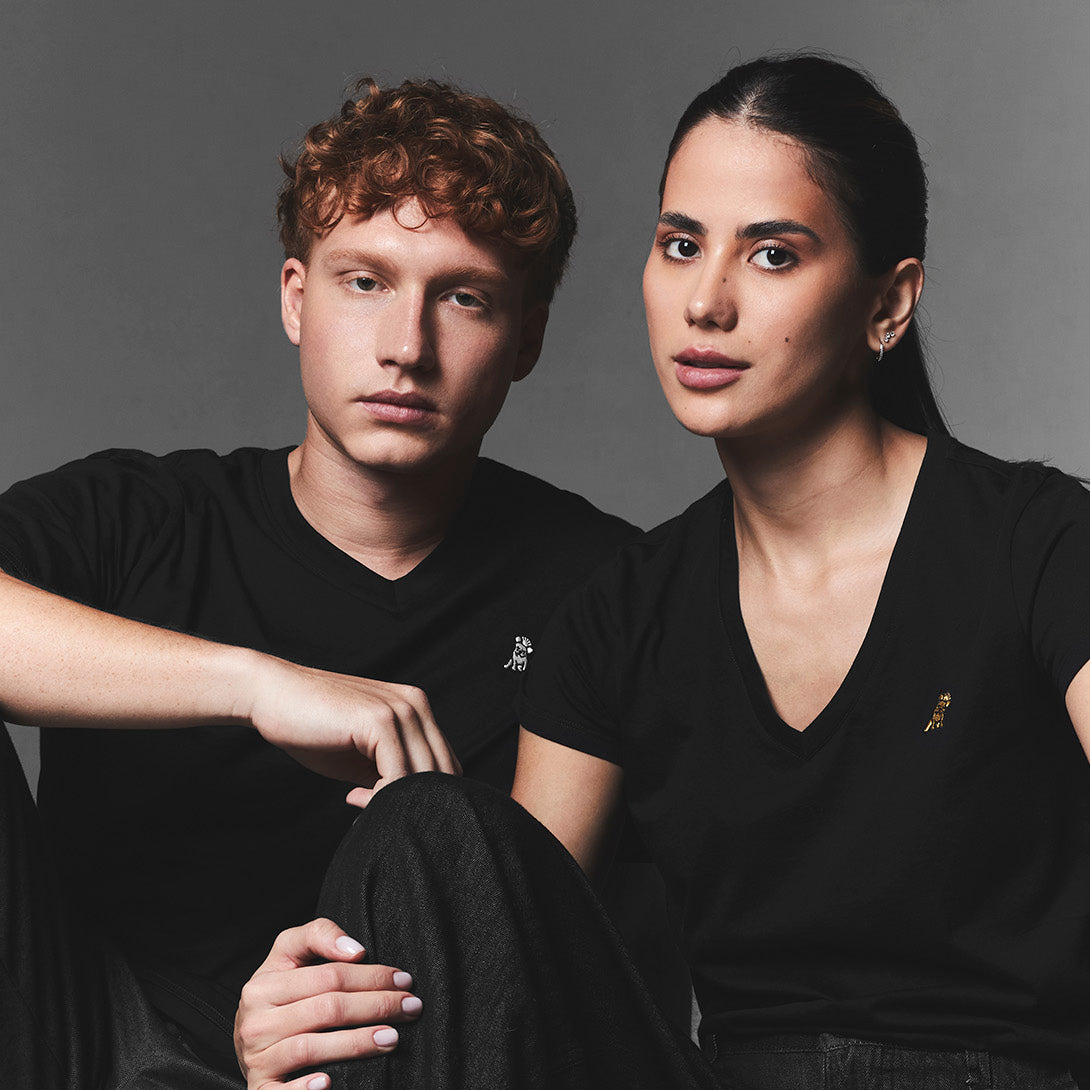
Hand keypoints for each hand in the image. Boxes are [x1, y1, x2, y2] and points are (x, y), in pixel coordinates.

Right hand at [235, 918, 422, 1089]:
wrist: (247, 1040)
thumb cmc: (280, 994)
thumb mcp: (290, 955)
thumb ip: (319, 935)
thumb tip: (354, 950)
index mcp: (264, 984)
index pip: (328, 976)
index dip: (370, 976)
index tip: (403, 980)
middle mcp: (256, 1021)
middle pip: (327, 1009)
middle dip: (376, 1006)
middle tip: (410, 1008)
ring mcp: (256, 1057)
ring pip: (311, 1047)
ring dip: (357, 1043)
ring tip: (392, 1038)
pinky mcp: (260, 1088)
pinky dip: (305, 1089)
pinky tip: (330, 1083)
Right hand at [244, 654, 460, 798]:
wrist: (272, 696)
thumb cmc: (313, 727)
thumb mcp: (363, 756)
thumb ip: (391, 774)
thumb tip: (412, 808)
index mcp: (417, 709)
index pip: (446, 764)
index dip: (422, 796)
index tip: (386, 809)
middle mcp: (416, 705)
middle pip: (443, 772)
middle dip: (412, 802)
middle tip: (372, 814)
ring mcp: (401, 709)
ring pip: (424, 776)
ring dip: (394, 802)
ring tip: (358, 804)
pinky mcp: (380, 719)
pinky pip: (398, 774)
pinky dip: (379, 797)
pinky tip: (351, 796)